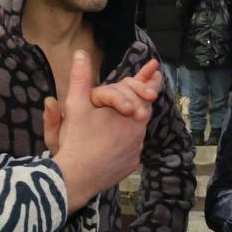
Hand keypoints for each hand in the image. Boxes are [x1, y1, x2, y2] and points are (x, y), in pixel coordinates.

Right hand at [50, 51, 149, 211]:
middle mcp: (137, 130)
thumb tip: (80, 53)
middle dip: (144, 96)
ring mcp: (136, 149)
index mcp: (127, 112)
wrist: (76, 178)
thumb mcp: (75, 105)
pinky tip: (116, 140)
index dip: (149, 79)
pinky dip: (127, 141)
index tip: (156, 68)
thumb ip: (80, 78)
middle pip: (144, 108)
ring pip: (138, 129)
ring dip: (134, 120)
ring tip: (128, 113)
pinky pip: (132, 147)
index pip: (144, 91)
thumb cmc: (76, 139)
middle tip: (149, 87)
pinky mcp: (130, 163)